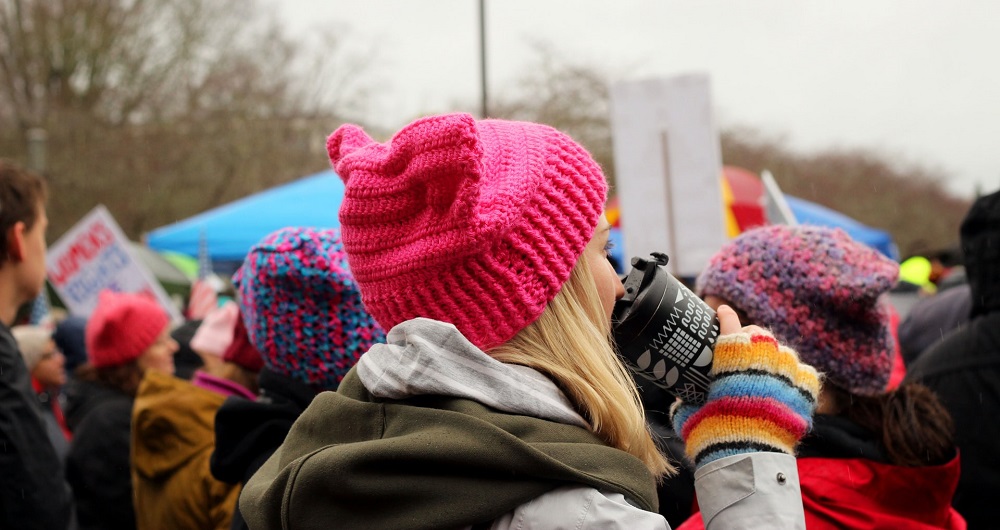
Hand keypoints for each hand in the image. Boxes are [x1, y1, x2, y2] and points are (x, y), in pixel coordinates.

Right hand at [669, 305, 820, 468]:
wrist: (747, 458)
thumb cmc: (713, 435)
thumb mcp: (690, 414)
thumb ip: (689, 400)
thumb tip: (682, 400)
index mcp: (732, 357)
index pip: (729, 325)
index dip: (725, 316)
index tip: (722, 312)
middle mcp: (762, 358)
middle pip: (760, 334)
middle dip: (751, 336)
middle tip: (745, 346)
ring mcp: (787, 374)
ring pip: (785, 352)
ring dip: (775, 358)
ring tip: (768, 372)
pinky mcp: (805, 393)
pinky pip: (806, 374)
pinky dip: (797, 377)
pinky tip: (788, 385)